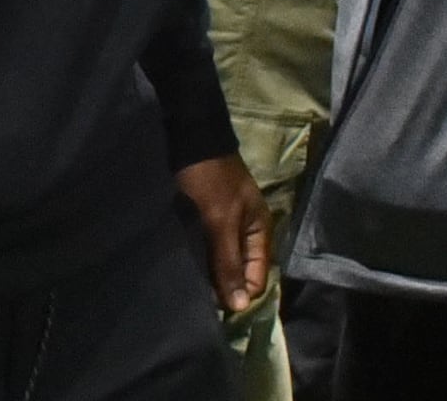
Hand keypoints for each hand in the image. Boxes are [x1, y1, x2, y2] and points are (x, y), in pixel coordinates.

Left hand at [172, 155, 269, 316]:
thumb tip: (240, 306)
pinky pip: (209, 246)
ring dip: (211, 273)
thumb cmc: (208, 178)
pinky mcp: (208, 216)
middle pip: (241, 270)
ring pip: (223, 259)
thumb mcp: (220, 220)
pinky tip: (186, 266)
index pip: (258, 278)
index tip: (216, 310)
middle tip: (200, 302)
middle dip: (225, 286)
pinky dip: (201, 257)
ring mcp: (227, 222)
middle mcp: (247, 230)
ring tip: (191, 288)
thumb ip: (229, 261)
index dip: (241, 295)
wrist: (189, 136)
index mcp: (260, 231)